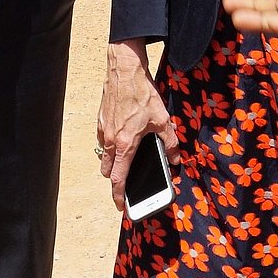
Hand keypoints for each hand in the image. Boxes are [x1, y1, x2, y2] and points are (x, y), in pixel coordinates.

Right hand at [98, 41, 176, 210]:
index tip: (121, 207)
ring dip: (112, 163)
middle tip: (126, 185)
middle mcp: (111, 140)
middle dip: (116, 180)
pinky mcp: (101, 119)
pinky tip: (122, 139)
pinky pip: (103, 140)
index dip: (119, 196)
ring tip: (125, 163)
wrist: (124, 70)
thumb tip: (176, 159)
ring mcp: (104, 129)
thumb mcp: (162, 120)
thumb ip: (170, 142)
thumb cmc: (142, 94)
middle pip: (108, 170)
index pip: (118, 179)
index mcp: (125, 144)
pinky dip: (110, 146)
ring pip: (104, 155)